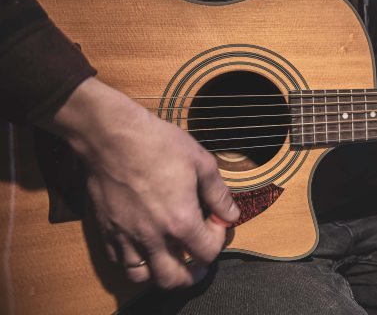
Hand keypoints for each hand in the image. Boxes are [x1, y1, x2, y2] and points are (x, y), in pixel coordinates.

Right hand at [43, 77, 239, 287]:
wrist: (112, 137)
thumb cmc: (158, 145)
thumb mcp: (201, 163)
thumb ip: (219, 194)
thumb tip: (231, 214)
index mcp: (181, 222)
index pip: (207, 253)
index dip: (218, 240)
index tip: (216, 222)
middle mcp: (153, 237)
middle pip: (174, 278)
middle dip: (192, 273)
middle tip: (199, 261)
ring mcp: (126, 237)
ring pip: (143, 277)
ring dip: (161, 273)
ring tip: (172, 260)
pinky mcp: (106, 231)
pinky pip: (120, 262)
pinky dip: (136, 262)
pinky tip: (145, 247)